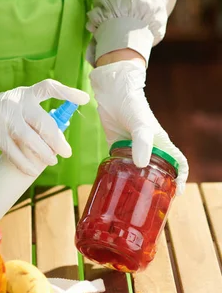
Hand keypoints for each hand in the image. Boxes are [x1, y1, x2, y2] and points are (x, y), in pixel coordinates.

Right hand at [0, 78, 89, 175]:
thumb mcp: (19, 103)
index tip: (84, 99)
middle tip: (66, 152)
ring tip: (52, 161)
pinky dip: (26, 164)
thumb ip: (37, 115)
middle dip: (57, 140)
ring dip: (44, 154)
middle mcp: (17, 105)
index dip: (67, 92)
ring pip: (30, 140)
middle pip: (43, 122)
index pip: (48, 88)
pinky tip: (33, 170)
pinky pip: (15, 154)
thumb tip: (58, 138)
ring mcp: (6, 121)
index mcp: (26, 94)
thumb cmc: (3, 110)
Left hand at [90, 59, 188, 194]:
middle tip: (149, 202)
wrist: (112, 90)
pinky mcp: (117, 146)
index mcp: (161, 143)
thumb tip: (141, 164)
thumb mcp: (139, 122)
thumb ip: (141, 142)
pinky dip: (120, 174)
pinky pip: (121, 164)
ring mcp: (133, 148)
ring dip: (137, 182)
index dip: (180, 178)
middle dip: (157, 186)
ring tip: (131, 198)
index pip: (178, 163)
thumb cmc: (131, 103)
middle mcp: (149, 148)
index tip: (176, 192)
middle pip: (158, 171)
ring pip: (139, 170)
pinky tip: (114, 183)